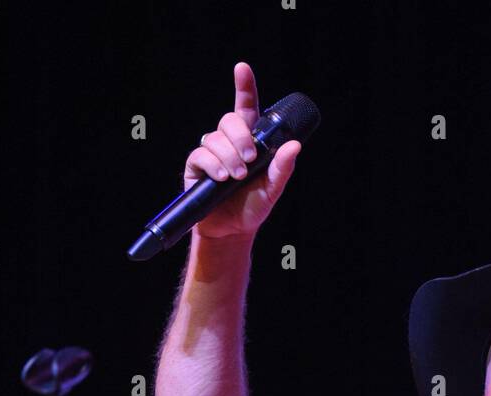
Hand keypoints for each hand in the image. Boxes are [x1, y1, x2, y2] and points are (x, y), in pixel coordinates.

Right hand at [184, 61, 300, 240]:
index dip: (244, 87)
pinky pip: (202, 156)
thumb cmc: (252, 207)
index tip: (241, 68)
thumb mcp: (272, 189)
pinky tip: (223, 178)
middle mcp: (228, 142)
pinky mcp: (196, 166)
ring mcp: (211, 152)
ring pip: (216, 139)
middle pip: (229, 121)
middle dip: (241, 137)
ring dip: (229, 157)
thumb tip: (295, 146)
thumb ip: (282, 168)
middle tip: (250, 159)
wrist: (232, 231)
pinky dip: (214, 166)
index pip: (246, 108)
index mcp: (249, 141)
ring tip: (237, 177)